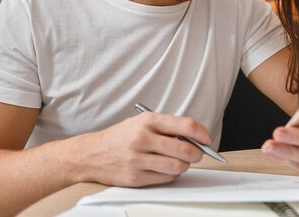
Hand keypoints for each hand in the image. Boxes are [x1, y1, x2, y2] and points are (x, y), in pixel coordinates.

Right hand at [80, 111, 210, 186]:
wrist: (91, 154)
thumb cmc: (122, 136)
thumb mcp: (143, 122)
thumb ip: (168, 127)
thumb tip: (195, 138)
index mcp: (148, 120)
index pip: (185, 125)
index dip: (202, 134)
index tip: (207, 139)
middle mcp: (142, 138)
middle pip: (185, 149)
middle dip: (197, 153)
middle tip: (197, 153)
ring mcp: (138, 159)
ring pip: (178, 166)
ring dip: (185, 166)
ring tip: (180, 161)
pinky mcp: (135, 177)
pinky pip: (166, 179)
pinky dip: (172, 175)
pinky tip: (166, 169)